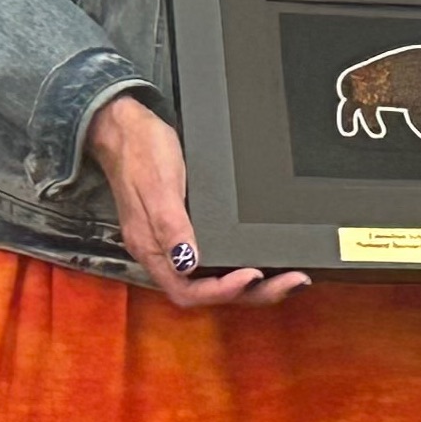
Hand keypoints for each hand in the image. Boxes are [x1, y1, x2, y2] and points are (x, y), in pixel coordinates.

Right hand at [86, 93, 310, 307]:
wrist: (126, 128)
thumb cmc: (141, 152)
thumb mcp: (158, 186)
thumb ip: (170, 226)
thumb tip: (188, 264)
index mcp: (152, 250)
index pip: (188, 290)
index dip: (222, 290)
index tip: (255, 274)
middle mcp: (164, 253)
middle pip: (206, 290)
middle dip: (250, 293)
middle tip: (293, 281)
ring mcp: (175, 242)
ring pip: (212, 277)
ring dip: (250, 284)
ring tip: (288, 277)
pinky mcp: (185, 227)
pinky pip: (214, 257)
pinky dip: (239, 262)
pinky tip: (262, 256)